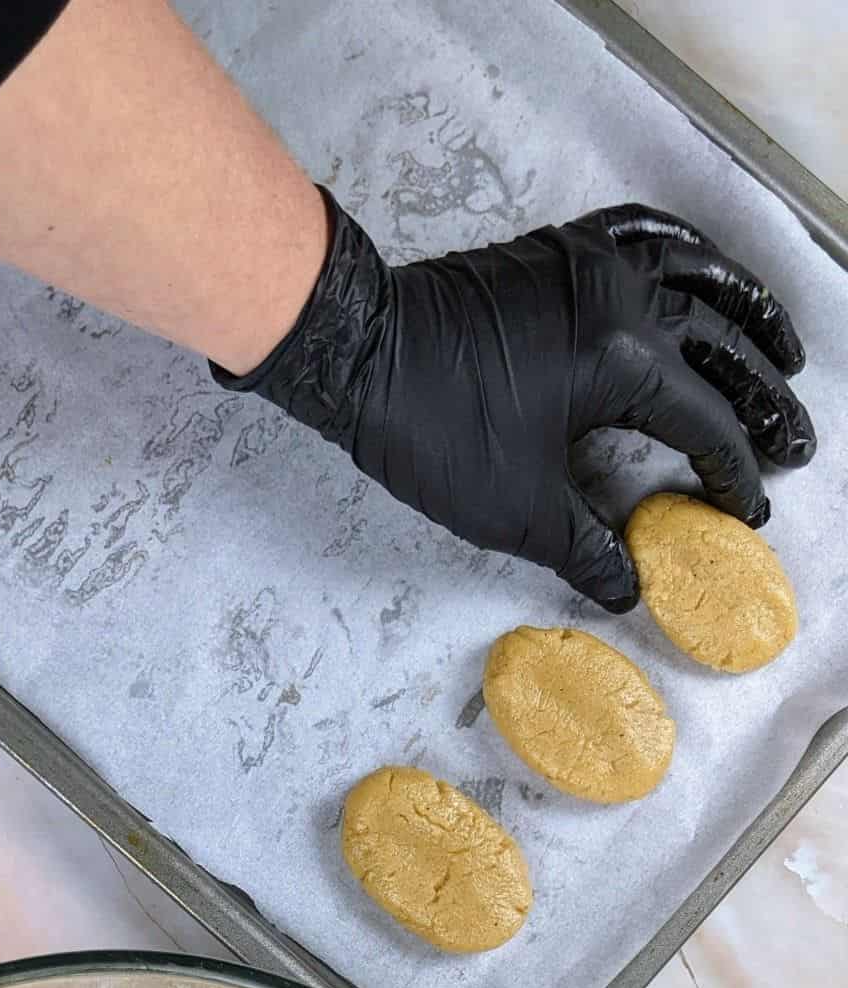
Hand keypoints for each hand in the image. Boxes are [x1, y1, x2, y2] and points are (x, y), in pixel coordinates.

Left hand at [214, 194, 815, 611]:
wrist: (359, 354)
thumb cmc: (433, 431)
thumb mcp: (515, 510)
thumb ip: (585, 548)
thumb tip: (627, 587)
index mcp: (623, 364)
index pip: (703, 425)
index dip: (731, 475)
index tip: (746, 510)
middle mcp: (623, 301)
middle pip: (722, 349)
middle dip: (765, 400)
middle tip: (796, 443)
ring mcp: (590, 265)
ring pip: (699, 275)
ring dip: (748, 314)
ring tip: (783, 349)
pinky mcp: (556, 251)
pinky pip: (643, 234)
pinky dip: (685, 252)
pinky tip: (700, 272)